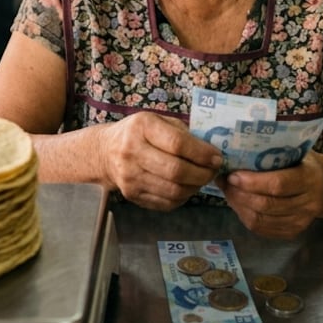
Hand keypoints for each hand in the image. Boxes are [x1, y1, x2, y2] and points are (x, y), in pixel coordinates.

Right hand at [98, 113, 221, 210]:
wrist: (106, 152)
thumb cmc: (139, 133)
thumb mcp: (158, 121)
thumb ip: (183, 133)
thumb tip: (211, 152)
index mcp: (142, 127)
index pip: (177, 144)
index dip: (202, 153)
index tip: (217, 157)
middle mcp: (132, 152)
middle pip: (176, 171)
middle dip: (202, 174)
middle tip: (213, 171)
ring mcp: (130, 177)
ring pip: (173, 190)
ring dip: (195, 187)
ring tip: (202, 179)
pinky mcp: (132, 195)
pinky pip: (166, 202)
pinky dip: (183, 197)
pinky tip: (187, 187)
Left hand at [219, 152, 322, 238]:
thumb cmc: (302, 163)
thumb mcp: (293, 152)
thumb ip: (270, 154)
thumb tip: (233, 154)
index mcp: (309, 178)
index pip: (277, 184)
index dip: (252, 182)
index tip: (233, 175)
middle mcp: (308, 203)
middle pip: (267, 205)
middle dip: (240, 194)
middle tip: (225, 183)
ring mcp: (301, 221)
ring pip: (260, 220)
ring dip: (238, 206)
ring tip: (228, 192)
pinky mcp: (292, 232)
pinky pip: (261, 229)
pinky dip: (244, 216)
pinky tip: (238, 204)